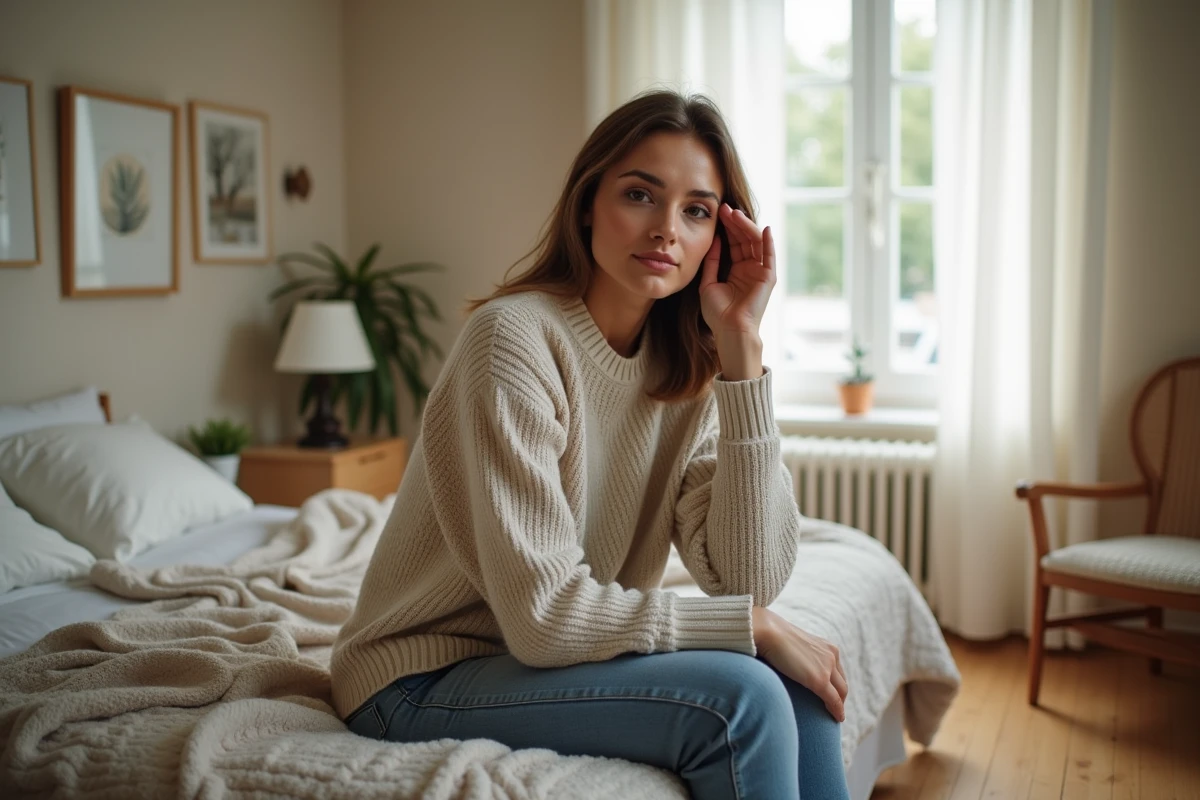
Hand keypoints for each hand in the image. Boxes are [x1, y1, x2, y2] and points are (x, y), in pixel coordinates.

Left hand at [699, 204, 776, 339]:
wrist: (729, 330)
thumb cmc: (717, 313)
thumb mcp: (708, 283)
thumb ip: (712, 261)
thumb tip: (716, 239)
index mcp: (737, 270)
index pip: (734, 243)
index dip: (726, 228)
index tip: (717, 214)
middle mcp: (750, 269)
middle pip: (744, 240)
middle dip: (735, 223)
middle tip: (725, 208)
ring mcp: (760, 272)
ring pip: (755, 243)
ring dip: (746, 227)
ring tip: (735, 214)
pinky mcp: (768, 278)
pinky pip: (770, 257)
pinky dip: (768, 243)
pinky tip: (764, 228)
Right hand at [752, 606, 848, 721]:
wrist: (768, 632)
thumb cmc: (774, 637)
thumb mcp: (795, 646)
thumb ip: (802, 656)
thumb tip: (796, 665)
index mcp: (827, 647)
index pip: (837, 671)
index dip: (836, 685)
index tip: (834, 695)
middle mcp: (832, 656)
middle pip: (842, 683)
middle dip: (840, 696)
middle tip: (835, 708)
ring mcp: (827, 667)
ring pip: (841, 692)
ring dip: (839, 704)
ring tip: (836, 715)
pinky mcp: (820, 680)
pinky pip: (834, 700)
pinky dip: (837, 710)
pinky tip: (837, 718)